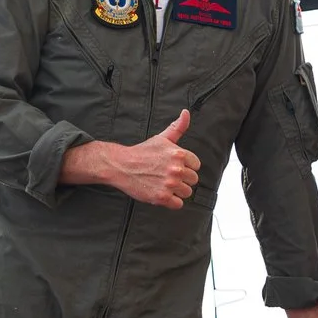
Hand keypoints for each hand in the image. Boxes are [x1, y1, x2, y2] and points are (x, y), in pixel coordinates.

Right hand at [66, 112, 198, 207]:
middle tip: (168, 176)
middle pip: (193, 180)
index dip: (187, 167)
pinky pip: (178, 204)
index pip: (196, 165)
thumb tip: (186, 113)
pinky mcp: (161, 197)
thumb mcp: (162, 138)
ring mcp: (169, 184)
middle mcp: (176, 169)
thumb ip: (178, 127)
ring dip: (177, 191)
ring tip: (165, 184)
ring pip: (187, 192)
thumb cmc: (143, 152)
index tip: (176, 166)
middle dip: (182, 179)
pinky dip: (171, 202)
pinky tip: (162, 193)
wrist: (121, 165)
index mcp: (178, 154)